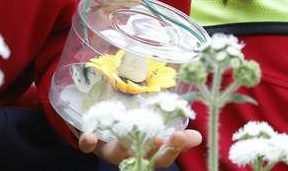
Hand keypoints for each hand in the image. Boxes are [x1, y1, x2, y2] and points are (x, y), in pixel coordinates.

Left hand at [76, 128, 200, 166]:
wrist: (102, 131)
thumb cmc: (134, 133)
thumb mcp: (155, 132)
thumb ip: (176, 136)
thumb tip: (199, 136)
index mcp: (146, 154)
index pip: (163, 157)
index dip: (172, 149)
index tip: (181, 135)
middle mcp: (130, 156)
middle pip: (142, 157)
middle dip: (152, 149)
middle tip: (160, 137)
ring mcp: (110, 151)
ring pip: (116, 154)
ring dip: (123, 148)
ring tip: (130, 135)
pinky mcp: (93, 144)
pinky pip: (89, 146)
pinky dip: (88, 142)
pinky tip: (91, 137)